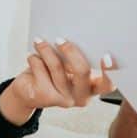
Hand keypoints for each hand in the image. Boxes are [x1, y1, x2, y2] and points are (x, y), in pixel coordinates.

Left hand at [0, 38, 115, 123]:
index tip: (106, 56)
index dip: (110, 71)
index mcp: (91, 88)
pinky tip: (32, 57)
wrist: (26, 92)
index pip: (107, 84)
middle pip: (82, 71)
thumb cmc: (51, 74)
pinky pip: (41, 69)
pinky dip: (34, 59)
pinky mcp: (45, 97)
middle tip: (60, 39)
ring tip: (39, 41)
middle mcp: (80, 97)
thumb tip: (74, 38)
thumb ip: (74, 59)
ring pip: (57, 66)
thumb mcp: (67, 67)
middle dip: (71, 51)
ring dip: (46, 50)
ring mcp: (63, 99)